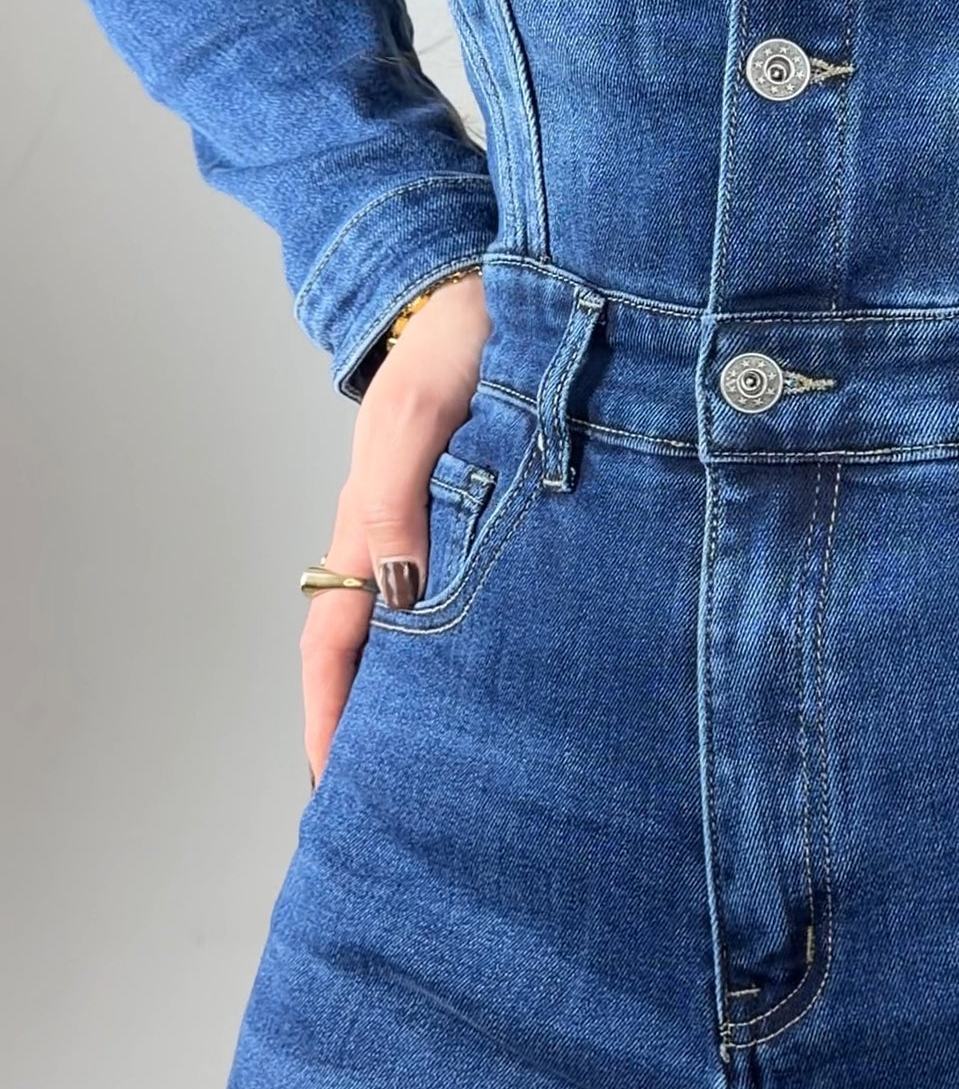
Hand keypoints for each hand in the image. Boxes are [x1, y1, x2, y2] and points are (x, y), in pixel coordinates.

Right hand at [301, 272, 490, 783]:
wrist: (498, 286)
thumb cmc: (460, 339)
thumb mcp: (425, 412)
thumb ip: (401, 493)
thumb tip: (398, 587)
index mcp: (368, 519)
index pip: (335, 640)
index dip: (329, 714)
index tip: (333, 782)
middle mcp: (395, 535)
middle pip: (366, 652)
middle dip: (365, 726)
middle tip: (386, 803)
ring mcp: (435, 526)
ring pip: (412, 631)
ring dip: (411, 695)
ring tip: (437, 764)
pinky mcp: (480, 512)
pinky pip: (459, 597)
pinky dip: (458, 647)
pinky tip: (490, 678)